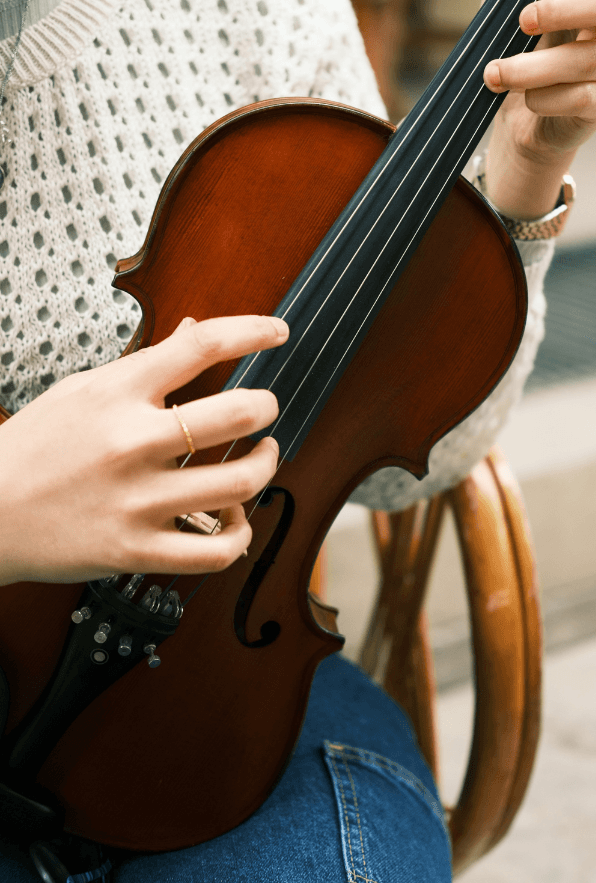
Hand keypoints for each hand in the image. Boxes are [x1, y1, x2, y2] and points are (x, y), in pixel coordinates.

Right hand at [0, 315, 287, 586]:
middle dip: (266, 407)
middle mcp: (132, 442)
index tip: (277, 332)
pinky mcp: (135, 550)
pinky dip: (240, 534)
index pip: (202, 347)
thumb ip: (144, 364)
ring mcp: (136, 499)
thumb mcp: (80, 390)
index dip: (253, 332)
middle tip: (265, 409)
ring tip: (261, 457)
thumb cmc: (31, 450)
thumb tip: (195, 332)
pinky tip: (236, 518)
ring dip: (265, 465)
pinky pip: (213, 550)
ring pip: (239, 483)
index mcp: (117, 394)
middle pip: (237, 414)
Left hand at [480, 0, 595, 219]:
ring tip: (494, 73)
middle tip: (524, 22)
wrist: (518, 114)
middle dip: (570, 7)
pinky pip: (579, 98)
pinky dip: (542, 98)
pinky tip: (521, 97)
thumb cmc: (520, 46)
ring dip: (535, 66)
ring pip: (590, 58)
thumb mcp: (505, 2)